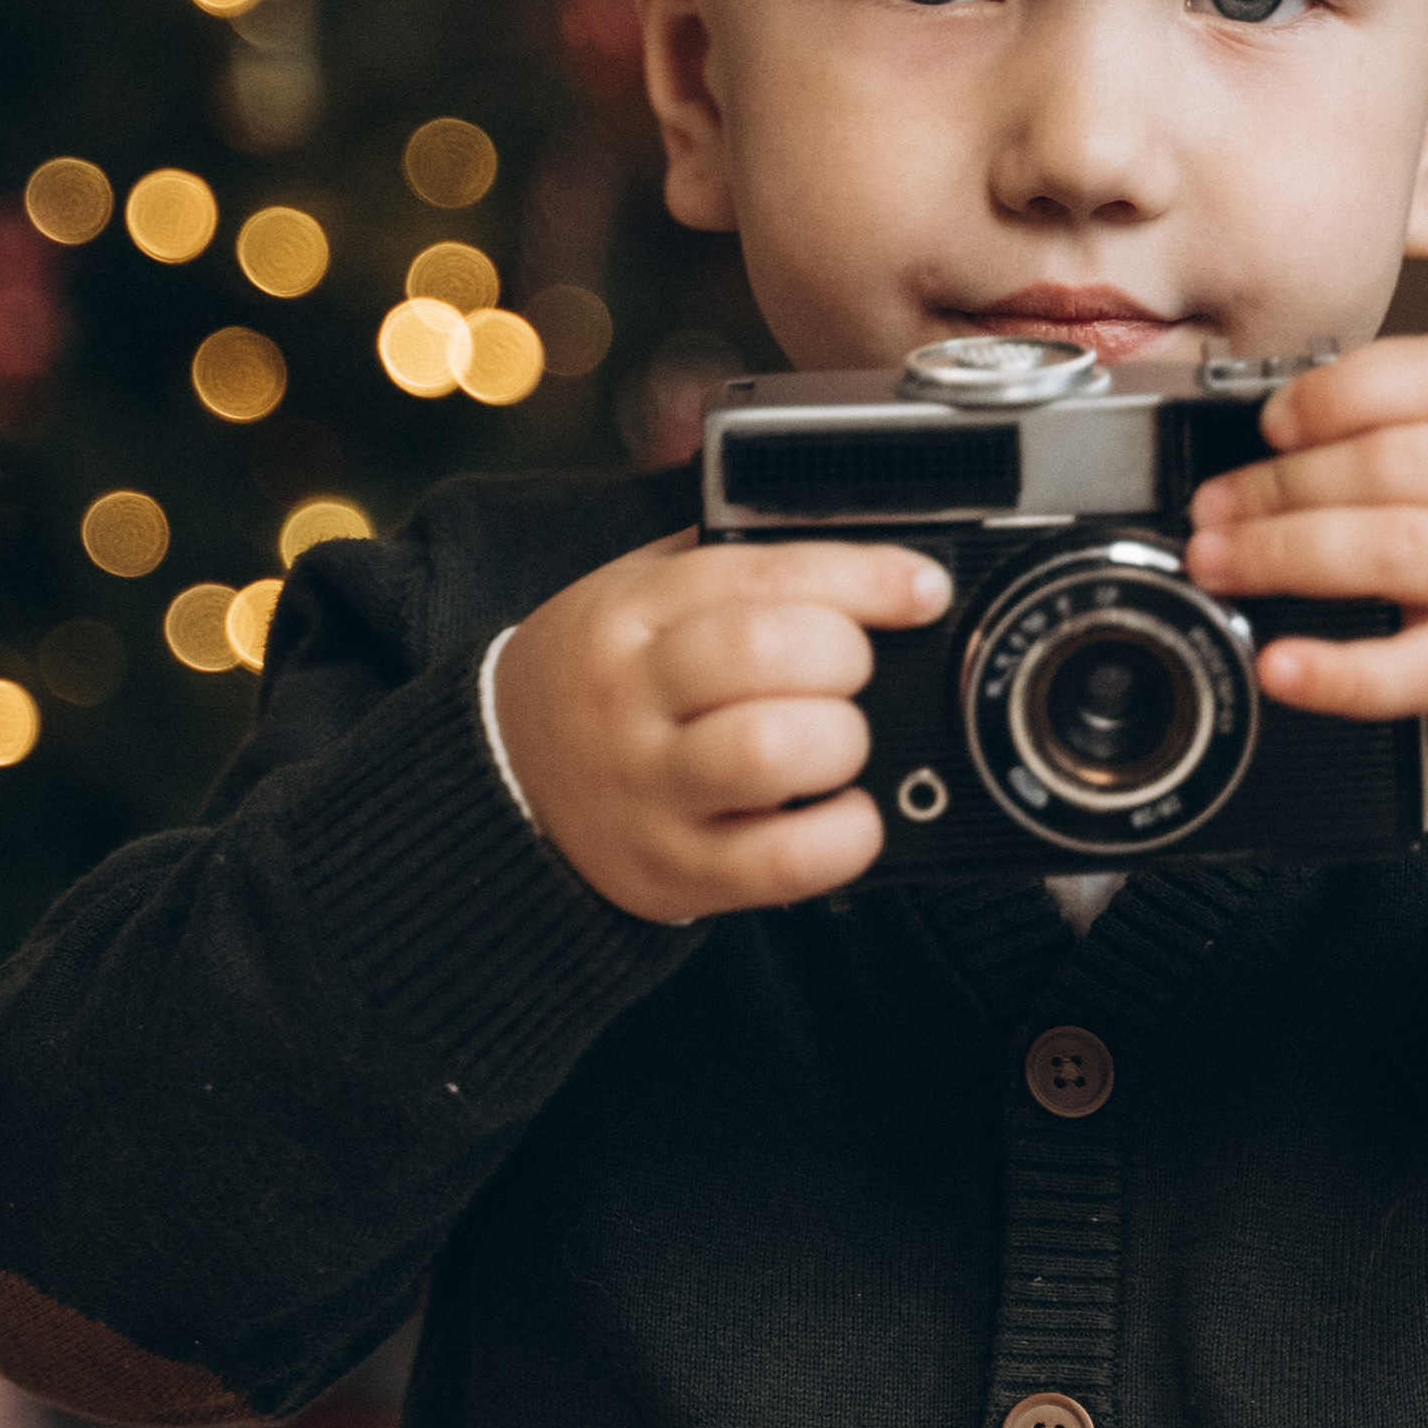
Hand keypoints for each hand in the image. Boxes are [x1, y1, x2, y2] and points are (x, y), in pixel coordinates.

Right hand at [493, 532, 950, 921]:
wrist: (505, 776)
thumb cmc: (608, 676)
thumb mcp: (645, 593)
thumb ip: (741, 567)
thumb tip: (877, 557)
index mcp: (635, 610)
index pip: (762, 574)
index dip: (865, 578)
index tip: (922, 589)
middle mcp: (635, 695)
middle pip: (766, 651)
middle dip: (846, 657)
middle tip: (851, 675)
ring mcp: (651, 787)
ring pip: (772, 751)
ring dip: (841, 741)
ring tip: (839, 741)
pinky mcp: (675, 870)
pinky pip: (782, 860)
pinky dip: (844, 837)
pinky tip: (849, 815)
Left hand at [1182, 336, 1427, 736]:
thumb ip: (1378, 425)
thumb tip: (1249, 452)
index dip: (1334, 395)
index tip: (1269, 424)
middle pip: (1393, 464)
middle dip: (1283, 486)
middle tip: (1214, 509)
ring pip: (1397, 549)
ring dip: (1287, 556)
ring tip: (1221, 563)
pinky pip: (1416, 668)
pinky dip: (1338, 671)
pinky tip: (1282, 667)